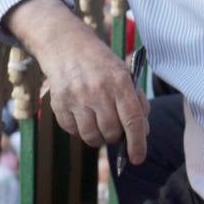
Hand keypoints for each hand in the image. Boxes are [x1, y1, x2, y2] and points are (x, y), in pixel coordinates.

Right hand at [6, 0, 149, 163]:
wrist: (67, 46)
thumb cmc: (101, 63)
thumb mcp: (125, 74)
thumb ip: (136, 100)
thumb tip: (143, 131)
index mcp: (120, 82)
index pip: (133, 120)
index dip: (137, 143)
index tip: (138, 158)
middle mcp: (98, 91)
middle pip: (112, 132)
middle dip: (116, 137)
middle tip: (115, 128)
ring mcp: (77, 98)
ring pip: (91, 137)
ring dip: (98, 138)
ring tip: (99, 124)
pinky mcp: (59, 104)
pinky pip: (72, 131)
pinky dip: (79, 130)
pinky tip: (82, 116)